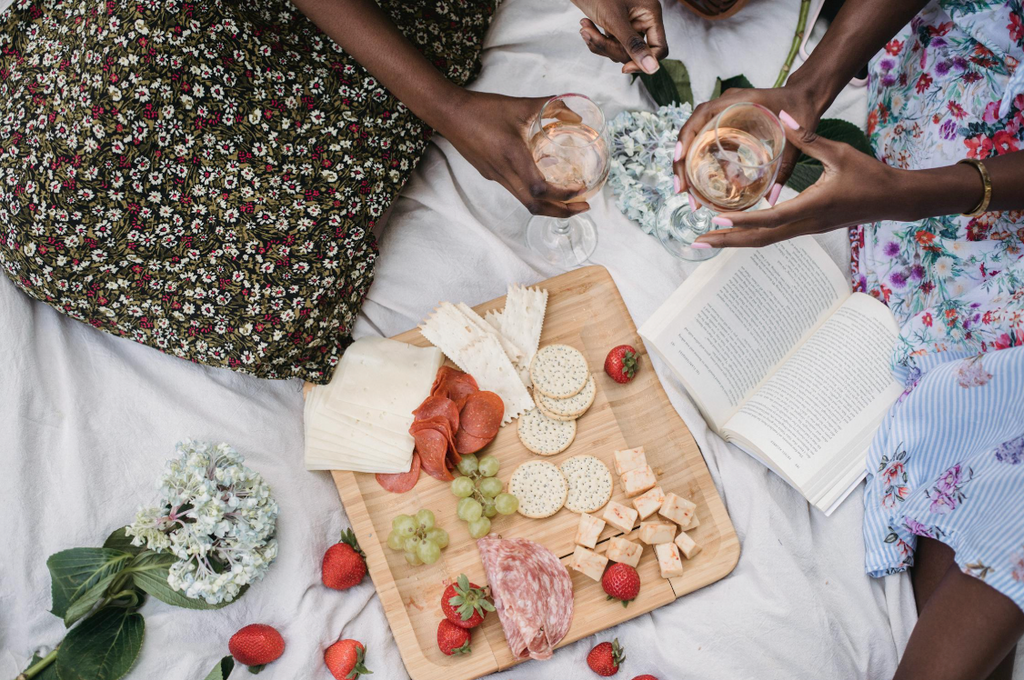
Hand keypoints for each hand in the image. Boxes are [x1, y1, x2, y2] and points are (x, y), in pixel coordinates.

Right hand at [442, 91, 590, 217]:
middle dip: (562, 211)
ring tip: (568, 200)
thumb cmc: (482, 109)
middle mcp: (504, 173)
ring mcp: (496, 177)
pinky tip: (544, 184)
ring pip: (525, 202)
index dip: (563, 195)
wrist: (449, 114)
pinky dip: (535, 195)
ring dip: (549, 206)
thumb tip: (576, 114)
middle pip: (535, 206)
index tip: (581, 189)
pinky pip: (516, 192)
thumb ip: (552, 106)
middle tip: (583, 206)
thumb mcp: (521, 104)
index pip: (541, 189)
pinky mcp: (491, 175)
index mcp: (513, 156)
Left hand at [573, 0, 666, 74]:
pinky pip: (610, 45)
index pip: (659, 48)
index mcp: (650, 14)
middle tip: (589, 33)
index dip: (644, 61)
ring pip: (619, 51)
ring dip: (599, 43)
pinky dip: (595, 40)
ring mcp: (629, 24)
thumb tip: (652, 69)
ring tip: (584, 27)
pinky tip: (585, 26)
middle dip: (609, 47)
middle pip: (634, 53)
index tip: (625, 69)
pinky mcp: (615, 27)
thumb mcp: (614, 19)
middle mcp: (642, 20)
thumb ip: (633, 44)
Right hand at [672, 84, 822, 200]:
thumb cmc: (801, 110)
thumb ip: (784, 168)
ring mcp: (723, 116)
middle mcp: (723, 107)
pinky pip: (707, 143)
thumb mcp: (794, 139)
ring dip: (688, 165)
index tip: (680, 160)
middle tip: (681, 189)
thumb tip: (772, 199)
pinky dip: (701, 162)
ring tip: (687, 191)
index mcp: (735, 102)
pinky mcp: (726, 126)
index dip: (685, 139)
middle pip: (691, 132)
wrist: (806, 97)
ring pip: (695, 139)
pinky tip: (702, 182)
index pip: (700, 117)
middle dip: (681, 162)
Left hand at [692, 111, 903, 247]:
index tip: (715, 220)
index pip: (769, 219)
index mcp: (810, 207)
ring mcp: (806, 230)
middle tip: (697, 242)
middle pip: (759, 240)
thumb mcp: (838, 152)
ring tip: (707, 240)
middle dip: (727, 242)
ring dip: (736, 241)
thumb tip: (783, 118)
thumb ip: (808, 137)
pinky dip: (751, 235)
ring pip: (764, 241)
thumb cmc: (869, 175)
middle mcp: (805, 224)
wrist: (893, 200)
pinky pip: (773, 235)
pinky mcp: (808, 228)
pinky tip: (736, 231)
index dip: (741, 221)